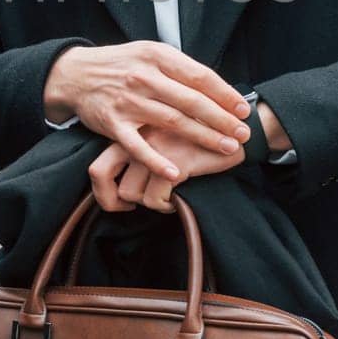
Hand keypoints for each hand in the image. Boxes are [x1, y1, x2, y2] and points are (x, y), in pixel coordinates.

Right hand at [44, 41, 251, 182]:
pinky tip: (176, 174)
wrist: (75, 74)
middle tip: (243, 134)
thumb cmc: (120, 65)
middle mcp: (143, 77)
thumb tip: (216, 85)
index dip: (224, 94)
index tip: (243, 110)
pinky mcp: (112, 124)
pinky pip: (138, 146)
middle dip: (221, 119)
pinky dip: (157, 161)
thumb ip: (178, 67)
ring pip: (172, 122)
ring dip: (203, 137)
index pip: (199, 76)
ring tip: (227, 148)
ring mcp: (127, 101)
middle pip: (191, 101)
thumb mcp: (148, 53)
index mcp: (157, 56)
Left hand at [87, 125, 245, 214]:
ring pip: (130, 191)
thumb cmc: (201, 138)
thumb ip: (145, 151)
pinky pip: (155, 197)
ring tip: (164, 200)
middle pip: (101, 173)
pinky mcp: (175, 162)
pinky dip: (164, 206)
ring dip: (147, 203)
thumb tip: (125, 187)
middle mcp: (139, 135)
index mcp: (135, 129)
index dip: (102, 189)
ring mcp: (156, 147)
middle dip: (109, 199)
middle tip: (127, 209)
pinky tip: (175, 203)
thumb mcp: (167, 139)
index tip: (119, 201)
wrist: (238, 130)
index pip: (99, 163)